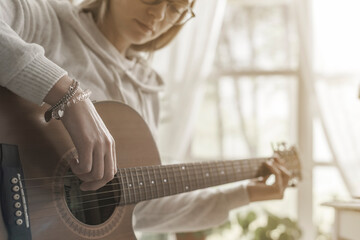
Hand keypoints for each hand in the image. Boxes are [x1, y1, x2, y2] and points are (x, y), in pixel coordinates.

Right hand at [44, 75, 116, 190]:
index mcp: (110, 144)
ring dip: (83, 177)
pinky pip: (85, 167)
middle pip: (108, 176)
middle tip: (82, 186)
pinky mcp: (87, 142)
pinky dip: (77, 169)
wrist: (73, 101)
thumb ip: (95, 147)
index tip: (87, 183)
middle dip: (94, 186)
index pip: (112, 171)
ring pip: (96, 174)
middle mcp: (107, 145)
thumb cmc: (80, 118)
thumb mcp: (93, 134)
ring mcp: (98, 144)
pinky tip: (72, 159)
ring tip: (75, 167)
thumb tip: (89, 164)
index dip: (101, 181)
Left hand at [246, 159, 290, 201]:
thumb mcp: (262, 179)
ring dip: (278, 165)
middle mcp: (281, 193)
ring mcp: (280, 192)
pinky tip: (267, 163)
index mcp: (279, 192)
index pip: (285, 177)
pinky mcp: (277, 189)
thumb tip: (274, 163)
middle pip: (287, 175)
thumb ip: (269, 175)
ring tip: (269, 160)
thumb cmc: (251, 187)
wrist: (245, 193)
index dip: (282, 166)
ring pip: (286, 174)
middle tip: (274, 156)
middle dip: (281, 164)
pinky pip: (278, 174)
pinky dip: (273, 167)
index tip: (276, 157)